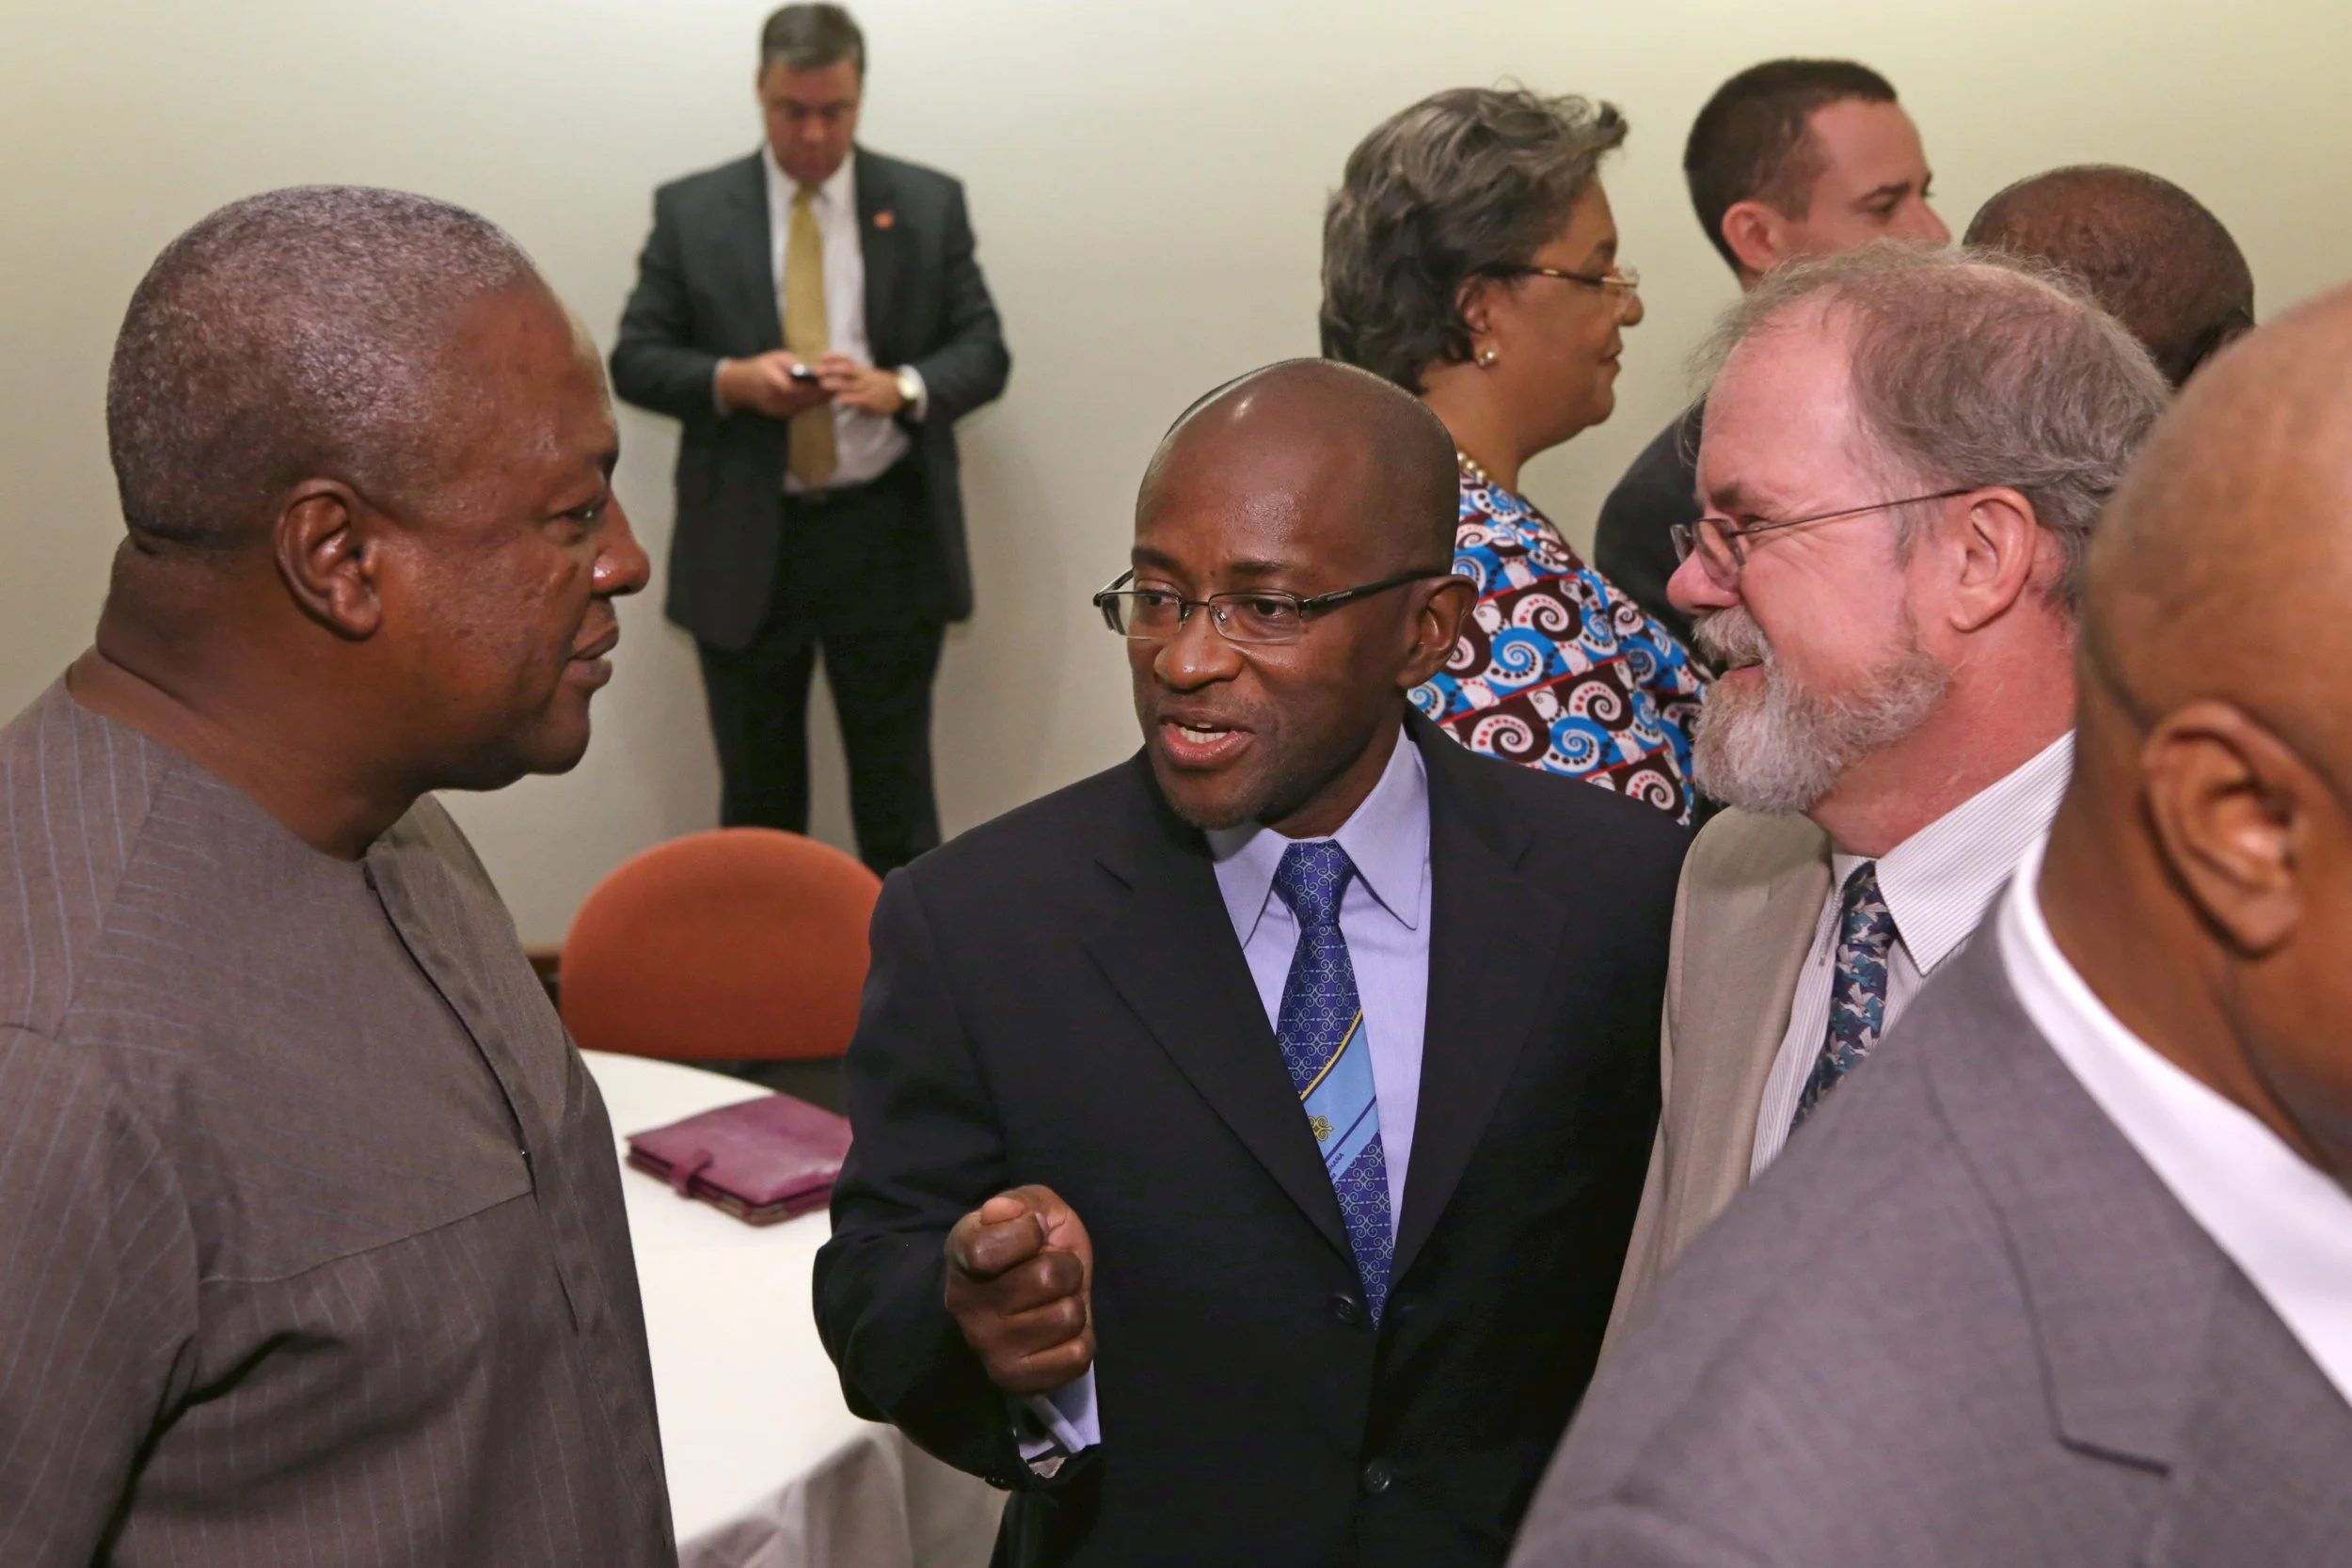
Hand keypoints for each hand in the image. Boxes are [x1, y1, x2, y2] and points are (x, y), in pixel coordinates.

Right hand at [716, 351, 831, 418]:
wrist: (741, 385)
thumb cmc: (759, 367)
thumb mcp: (774, 358)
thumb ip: (791, 363)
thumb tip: (808, 368)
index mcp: (774, 384)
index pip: (799, 388)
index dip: (815, 386)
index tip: (829, 379)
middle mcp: (777, 400)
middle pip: (805, 399)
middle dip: (822, 394)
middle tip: (839, 386)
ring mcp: (779, 410)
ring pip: (805, 406)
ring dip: (820, 400)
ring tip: (834, 391)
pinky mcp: (782, 415)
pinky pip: (801, 409)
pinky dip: (812, 403)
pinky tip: (821, 397)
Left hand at [815, 352, 906, 415]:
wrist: (902, 393)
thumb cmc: (879, 386)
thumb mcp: (867, 376)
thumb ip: (852, 375)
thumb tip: (829, 374)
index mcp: (862, 369)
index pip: (848, 359)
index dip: (835, 357)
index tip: (822, 357)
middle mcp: (864, 376)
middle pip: (847, 369)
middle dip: (831, 369)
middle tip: (816, 371)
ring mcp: (868, 387)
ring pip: (851, 383)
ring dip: (836, 383)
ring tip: (823, 384)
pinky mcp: (872, 400)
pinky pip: (860, 398)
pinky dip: (849, 398)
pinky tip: (839, 399)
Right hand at [944, 1184, 1093, 1394]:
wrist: (1027, 1298)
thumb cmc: (1029, 1247)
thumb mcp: (1032, 1209)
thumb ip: (1021, 1203)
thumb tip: (1000, 1211)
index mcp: (961, 1254)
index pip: (987, 1248)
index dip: (1027, 1233)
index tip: (1033, 1230)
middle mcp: (966, 1305)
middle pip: (1048, 1279)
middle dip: (1065, 1268)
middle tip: (1052, 1271)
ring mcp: (989, 1348)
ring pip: (1067, 1317)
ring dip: (1074, 1303)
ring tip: (1054, 1301)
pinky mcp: (1017, 1380)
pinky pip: (1077, 1356)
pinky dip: (1081, 1339)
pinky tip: (1058, 1332)